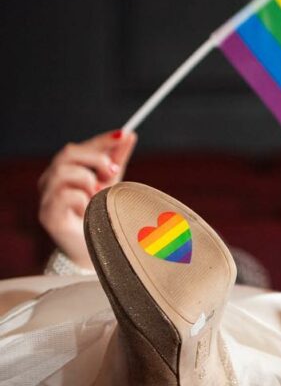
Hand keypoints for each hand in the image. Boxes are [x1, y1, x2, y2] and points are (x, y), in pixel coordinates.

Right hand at [38, 130, 137, 269]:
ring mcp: (46, 198)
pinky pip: (65, 196)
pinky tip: (88, 210)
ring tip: (98, 197)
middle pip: (68, 153)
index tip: (125, 135)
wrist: (94, 250)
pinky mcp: (48, 216)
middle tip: (114, 171)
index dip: (101, 140)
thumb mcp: (111, 183)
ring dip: (89, 181)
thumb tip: (129, 134)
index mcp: (64, 171)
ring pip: (64, 172)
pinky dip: (83, 200)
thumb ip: (116, 159)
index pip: (79, 147)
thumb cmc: (99, 214)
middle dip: (96, 158)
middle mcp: (50, 181)